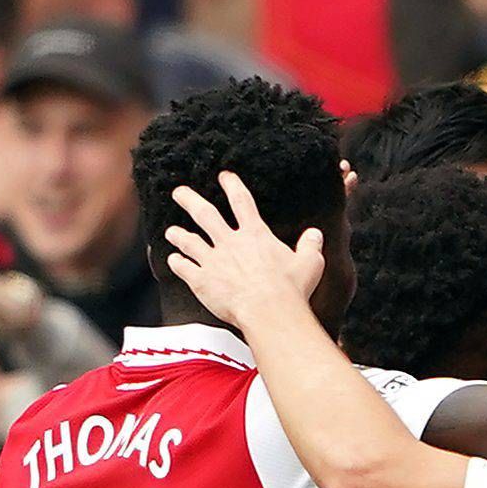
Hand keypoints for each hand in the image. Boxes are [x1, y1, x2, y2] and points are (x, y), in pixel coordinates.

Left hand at [160, 172, 326, 330]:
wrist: (269, 311)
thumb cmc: (291, 288)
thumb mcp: (310, 263)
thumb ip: (310, 246)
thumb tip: (315, 234)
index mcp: (255, 235)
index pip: (242, 202)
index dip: (232, 186)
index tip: (224, 176)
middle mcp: (230, 243)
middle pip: (205, 215)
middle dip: (190, 200)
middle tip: (178, 192)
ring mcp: (213, 261)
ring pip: (189, 241)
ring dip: (178, 234)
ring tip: (172, 231)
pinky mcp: (202, 280)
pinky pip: (184, 268)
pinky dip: (177, 263)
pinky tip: (173, 261)